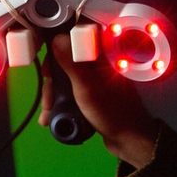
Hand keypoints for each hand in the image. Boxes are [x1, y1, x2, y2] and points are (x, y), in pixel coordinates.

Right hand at [40, 33, 160, 167]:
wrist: (129, 139)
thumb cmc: (111, 113)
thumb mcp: (87, 87)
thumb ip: (72, 62)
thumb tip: (57, 37)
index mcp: (100, 54)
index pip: (73, 38)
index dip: (55, 49)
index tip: (47, 68)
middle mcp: (97, 62)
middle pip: (65, 61)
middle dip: (52, 81)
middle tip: (48, 100)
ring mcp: (95, 77)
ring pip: (66, 77)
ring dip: (54, 94)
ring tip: (48, 113)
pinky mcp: (93, 91)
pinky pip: (71, 90)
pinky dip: (61, 101)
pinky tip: (53, 115)